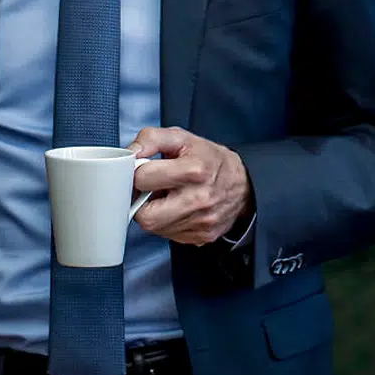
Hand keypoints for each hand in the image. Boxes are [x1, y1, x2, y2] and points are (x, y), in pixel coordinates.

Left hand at [128, 127, 250, 244]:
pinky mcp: (202, 236)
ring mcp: (201, 222)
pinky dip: (166, 223)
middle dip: (140, 201)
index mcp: (192, 170)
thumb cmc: (209, 159)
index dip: (136, 173)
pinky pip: (169, 236)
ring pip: (155, 228)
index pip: (143, 179)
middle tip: (148, 189)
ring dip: (153, 212)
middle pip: (146, 215)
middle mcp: (198, 199)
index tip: (142, 171)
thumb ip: (151, 138)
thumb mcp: (181, 137)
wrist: (244, 183)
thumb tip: (130, 152)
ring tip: (165, 196)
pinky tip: (175, 208)